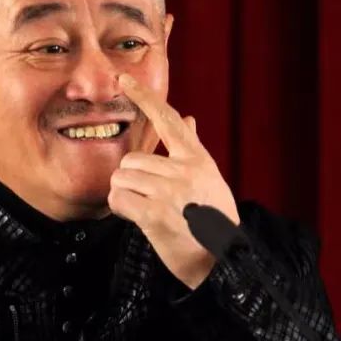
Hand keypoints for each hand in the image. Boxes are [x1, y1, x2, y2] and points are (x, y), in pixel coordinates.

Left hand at [108, 73, 240, 288]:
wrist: (221, 261)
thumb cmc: (213, 221)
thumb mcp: (210, 179)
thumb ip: (192, 150)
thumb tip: (188, 118)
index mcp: (198, 160)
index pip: (168, 120)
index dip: (144, 97)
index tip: (123, 79)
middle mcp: (185, 171)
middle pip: (132, 160)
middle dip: (130, 180)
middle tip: (146, 199)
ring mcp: (170, 192)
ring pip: (122, 178)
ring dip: (125, 195)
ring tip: (145, 210)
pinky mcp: (155, 214)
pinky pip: (118, 199)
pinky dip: (120, 209)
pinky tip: (136, 218)